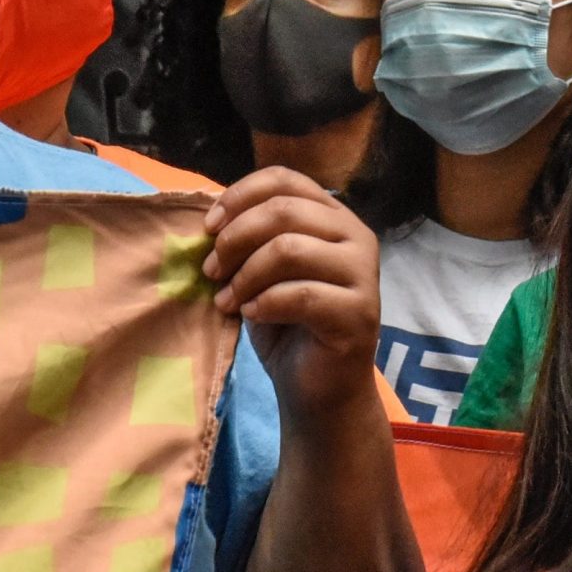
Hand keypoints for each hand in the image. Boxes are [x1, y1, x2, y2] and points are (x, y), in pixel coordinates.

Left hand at [201, 167, 381, 424]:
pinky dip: (265, 302)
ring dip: (246, 274)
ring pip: (290, 248)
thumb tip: (211, 217)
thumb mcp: (263, 273)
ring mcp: (362, 274)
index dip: (240, 196)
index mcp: (333, 217)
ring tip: (227, 300)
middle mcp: (356, 235)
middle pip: (283, 210)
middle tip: (212, 271)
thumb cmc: (288, 326)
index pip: (285, 180)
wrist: (319, 391)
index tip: (209, 228)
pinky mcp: (358, 313)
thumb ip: (251, 239)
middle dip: (236, 238)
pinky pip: (301, 294)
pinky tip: (251, 315)